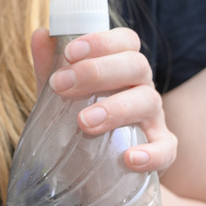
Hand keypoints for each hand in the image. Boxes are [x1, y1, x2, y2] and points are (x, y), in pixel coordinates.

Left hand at [31, 27, 177, 172]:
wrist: (87, 171)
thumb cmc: (77, 124)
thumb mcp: (58, 97)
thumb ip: (50, 68)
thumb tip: (40, 35)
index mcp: (121, 69)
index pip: (125, 41)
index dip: (101, 41)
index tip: (70, 53)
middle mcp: (141, 88)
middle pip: (135, 66)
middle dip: (97, 72)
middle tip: (61, 85)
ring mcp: (153, 119)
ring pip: (148, 102)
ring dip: (116, 109)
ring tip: (84, 122)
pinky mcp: (161, 151)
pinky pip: (166, 149)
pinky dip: (151, 153)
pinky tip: (129, 158)